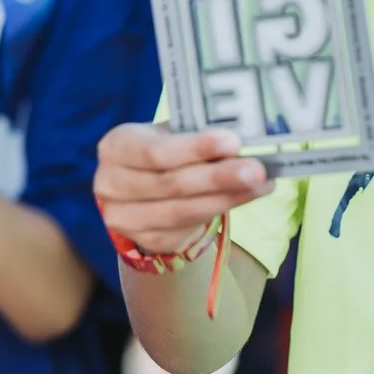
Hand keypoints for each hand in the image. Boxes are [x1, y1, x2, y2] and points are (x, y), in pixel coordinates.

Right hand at [94, 123, 271, 256]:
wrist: (142, 190)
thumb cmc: (162, 150)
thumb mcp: (168, 133)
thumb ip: (194, 132)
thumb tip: (243, 134)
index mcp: (116, 147)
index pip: (156, 151)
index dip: (195, 148)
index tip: (234, 141)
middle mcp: (111, 185)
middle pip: (172, 184)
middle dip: (219, 176)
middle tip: (257, 169)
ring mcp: (126, 219)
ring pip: (184, 210)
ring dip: (228, 197)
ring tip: (262, 183)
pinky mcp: (147, 241)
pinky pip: (189, 227)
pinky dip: (222, 210)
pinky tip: (247, 196)